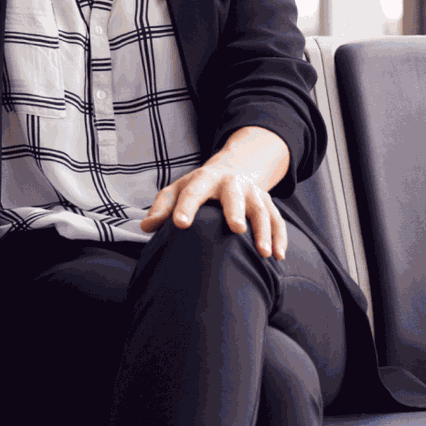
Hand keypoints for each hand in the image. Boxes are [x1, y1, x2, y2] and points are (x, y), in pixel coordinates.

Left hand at [141, 159, 287, 259]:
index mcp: (204, 180)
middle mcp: (231, 183)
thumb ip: (162, 207)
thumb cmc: (197, 187)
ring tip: (264, 253)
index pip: (193, 192)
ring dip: (264, 230)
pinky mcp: (267, 202)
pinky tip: (278, 256)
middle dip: (236, 210)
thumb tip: (146, 226)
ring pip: (261, 209)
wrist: (231, 169)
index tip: (180, 224)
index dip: (186, 207)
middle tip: (236, 228)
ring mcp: (252, 192)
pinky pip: (277, 219)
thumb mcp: (177, 190)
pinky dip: (279, 237)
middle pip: (234, 195)